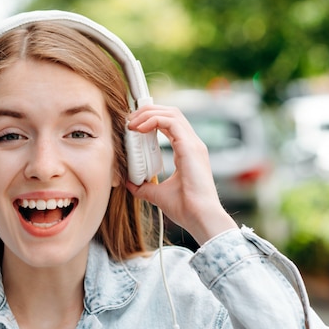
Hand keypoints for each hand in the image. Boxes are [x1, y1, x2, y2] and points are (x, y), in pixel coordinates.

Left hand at [125, 105, 236, 244]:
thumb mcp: (158, 195)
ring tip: (131, 122)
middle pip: (171, 113)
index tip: (132, 126)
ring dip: (148, 113)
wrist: (199, 217)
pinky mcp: (190, 147)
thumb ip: (144, 187)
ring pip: (171, 113)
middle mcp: (192, 144)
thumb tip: (129, 183)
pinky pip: (170, 122)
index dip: (151, 119)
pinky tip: (138, 128)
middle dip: (148, 111)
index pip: (170, 123)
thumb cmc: (186, 208)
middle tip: (129, 120)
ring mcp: (193, 144)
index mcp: (187, 152)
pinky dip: (153, 120)